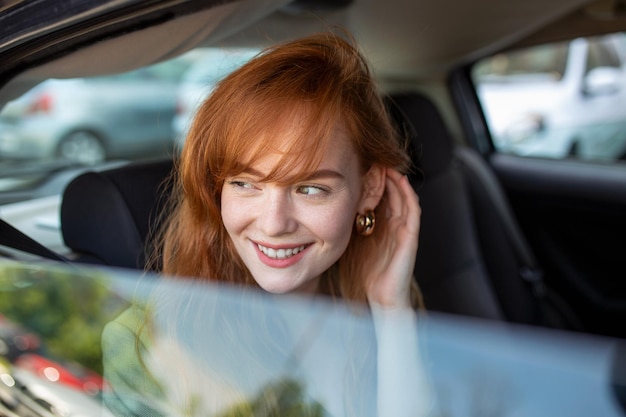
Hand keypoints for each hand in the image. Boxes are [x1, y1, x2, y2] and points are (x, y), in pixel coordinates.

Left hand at [364, 168, 420, 308]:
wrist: (382, 298)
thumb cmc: (367, 274)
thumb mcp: (354, 244)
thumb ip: (350, 226)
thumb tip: (332, 208)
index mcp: (381, 227)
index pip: (379, 197)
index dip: (373, 181)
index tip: (361, 165)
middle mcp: (394, 225)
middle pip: (392, 193)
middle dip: (384, 176)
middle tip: (374, 157)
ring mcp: (404, 230)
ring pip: (403, 197)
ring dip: (396, 180)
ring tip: (387, 163)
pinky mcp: (410, 237)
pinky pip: (412, 211)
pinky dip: (408, 194)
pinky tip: (401, 181)